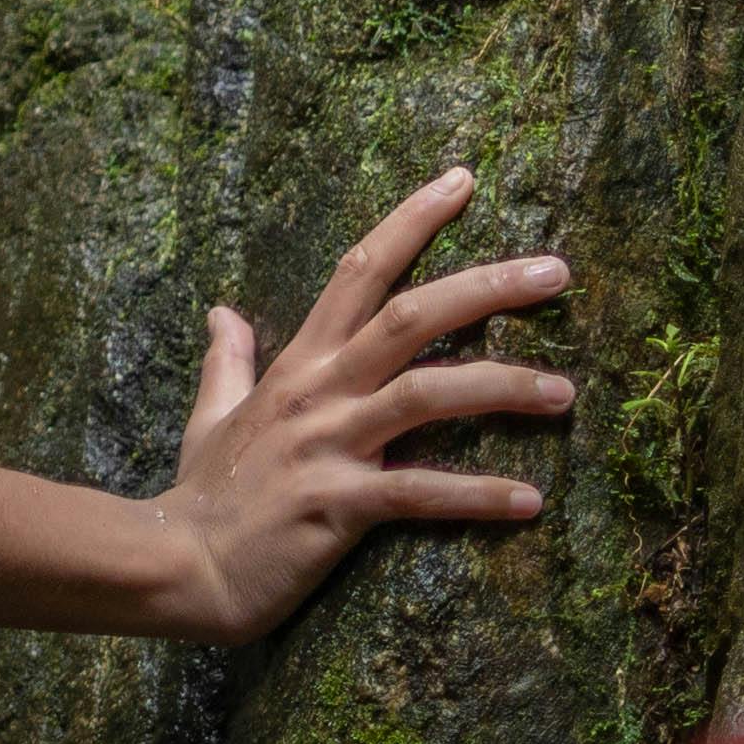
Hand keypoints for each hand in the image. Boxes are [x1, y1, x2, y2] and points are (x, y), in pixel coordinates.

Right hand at [144, 169, 574, 640]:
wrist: (178, 562)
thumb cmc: (204, 492)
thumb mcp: (211, 413)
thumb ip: (226, 361)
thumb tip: (221, 312)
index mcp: (297, 364)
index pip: (358, 272)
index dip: (410, 222)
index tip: (462, 181)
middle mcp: (318, 392)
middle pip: (408, 318)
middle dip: (485, 288)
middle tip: (556, 270)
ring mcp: (328, 445)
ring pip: (425, 395)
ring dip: (501, 388)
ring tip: (565, 392)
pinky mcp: (337, 504)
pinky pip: (418, 493)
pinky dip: (477, 494)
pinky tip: (529, 500)